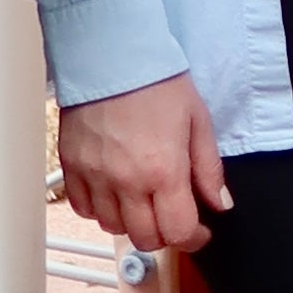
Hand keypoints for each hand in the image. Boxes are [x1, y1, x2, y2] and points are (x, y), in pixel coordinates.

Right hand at [56, 71, 229, 254]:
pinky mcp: (72, 166)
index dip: (193, 238)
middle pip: (144, 239)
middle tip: (172, 217)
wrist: (111, 53)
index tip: (198, 230)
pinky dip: (99, 209)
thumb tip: (220, 203)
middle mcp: (126, 180)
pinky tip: (113, 192)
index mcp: (162, 170)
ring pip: (112, 227)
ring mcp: (94, 175)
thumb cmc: (155, 80)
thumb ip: (209, 169)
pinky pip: (82, 208)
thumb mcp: (197, 121)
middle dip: (164, 234)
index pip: (177, 232)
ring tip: (142, 201)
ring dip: (131, 222)